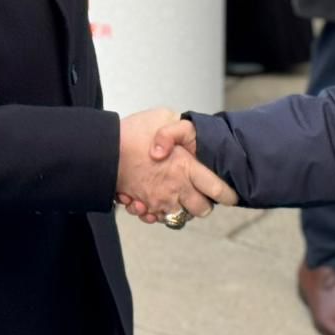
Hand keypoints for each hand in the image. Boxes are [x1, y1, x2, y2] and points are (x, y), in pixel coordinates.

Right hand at [115, 109, 236, 221]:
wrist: (104, 152)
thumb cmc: (132, 134)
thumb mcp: (160, 116)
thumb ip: (177, 125)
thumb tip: (183, 132)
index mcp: (186, 167)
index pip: (218, 190)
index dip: (228, 195)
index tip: (231, 195)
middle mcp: (177, 188)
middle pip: (202, 210)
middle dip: (204, 205)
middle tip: (201, 195)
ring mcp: (160, 200)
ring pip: (180, 217)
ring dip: (180, 210)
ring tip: (176, 196)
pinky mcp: (144, 206)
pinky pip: (157, 218)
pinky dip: (157, 213)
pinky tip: (153, 200)